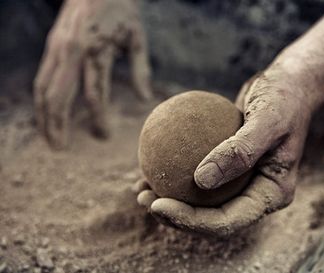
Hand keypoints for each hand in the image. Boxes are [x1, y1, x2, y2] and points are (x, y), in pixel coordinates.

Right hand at [34, 0, 152, 148]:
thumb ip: (140, 69)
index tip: (104, 137)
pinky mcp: (51, 47)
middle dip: (58, 125)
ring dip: (44, 117)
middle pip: (58, 96)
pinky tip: (46, 115)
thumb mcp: (136, 38)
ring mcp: (56, 49)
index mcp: (95, 50)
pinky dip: (42, 101)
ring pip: (43, 89)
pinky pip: (41, 79)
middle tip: (62, 150)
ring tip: (50, 140)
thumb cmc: (121, 11)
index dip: (98, 119)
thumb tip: (146, 100)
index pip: (94, 93)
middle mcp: (70, 52)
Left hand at [135, 63, 323, 236]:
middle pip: (212, 218)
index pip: (228, 220)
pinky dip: (175, 174)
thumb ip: (239, 151)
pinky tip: (150, 166)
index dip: (191, 221)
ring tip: (139, 189)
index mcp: (272, 193)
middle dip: (176, 217)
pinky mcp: (230, 166)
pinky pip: (200, 177)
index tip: (157, 205)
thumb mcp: (268, 119)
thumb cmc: (284, 97)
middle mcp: (257, 193)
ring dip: (171, 199)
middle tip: (143, 198)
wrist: (290, 84)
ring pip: (204, 202)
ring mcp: (243, 182)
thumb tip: (200, 181)